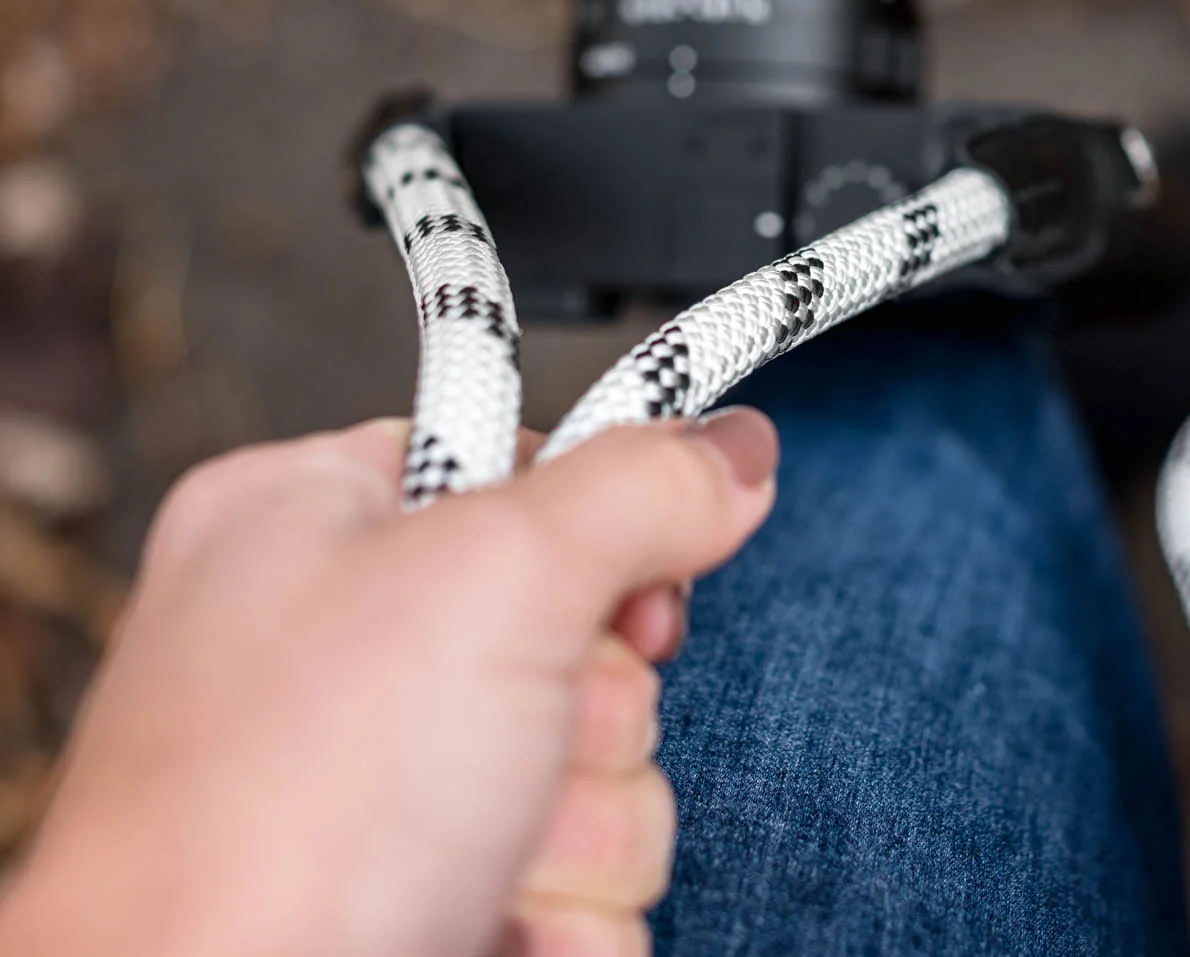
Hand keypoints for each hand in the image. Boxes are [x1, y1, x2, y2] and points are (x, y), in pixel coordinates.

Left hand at [0, 409, 777, 956]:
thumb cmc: (288, 814)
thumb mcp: (494, 577)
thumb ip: (637, 486)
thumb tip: (735, 446)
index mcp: (315, 525)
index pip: (525, 469)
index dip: (599, 532)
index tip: (619, 594)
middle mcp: (348, 654)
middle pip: (593, 640)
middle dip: (592, 720)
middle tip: (512, 749)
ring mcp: (391, 795)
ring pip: (606, 778)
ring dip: (582, 836)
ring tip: (476, 865)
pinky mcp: (439, 904)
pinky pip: (587, 888)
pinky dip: (561, 920)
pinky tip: (481, 927)